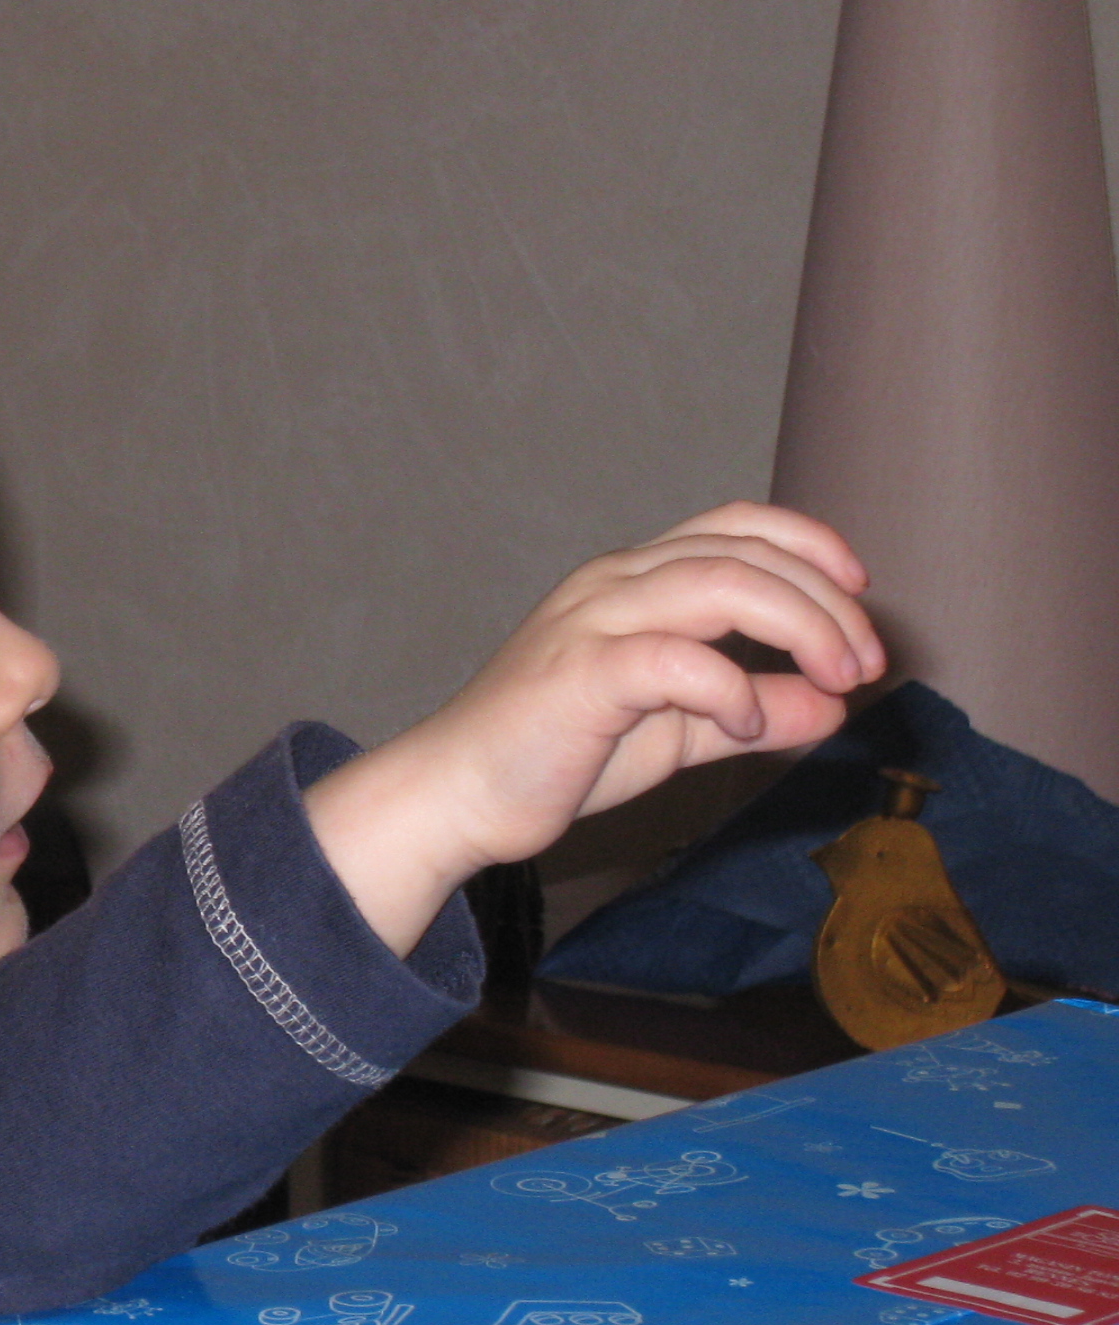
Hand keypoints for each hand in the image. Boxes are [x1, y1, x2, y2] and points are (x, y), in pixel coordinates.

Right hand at [303, 502, 883, 955]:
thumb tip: (832, 705)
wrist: (457, 798)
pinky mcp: (578, 673)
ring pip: (720, 583)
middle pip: (744, 551)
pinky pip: (676, 659)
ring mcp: (592, 621)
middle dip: (826, 600)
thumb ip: (749, 713)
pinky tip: (746, 721)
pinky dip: (730, 686)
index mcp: (631, 581)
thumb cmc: (552, 760)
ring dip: (801, 625)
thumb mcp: (675, 733)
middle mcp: (612, 583)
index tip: (860, 594)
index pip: (733, 526)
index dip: (809, 545)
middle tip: (867, 662)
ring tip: (840, 678)